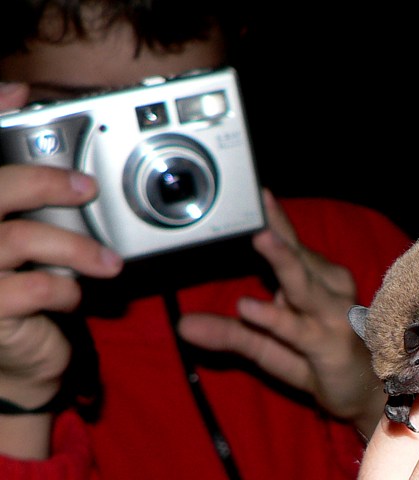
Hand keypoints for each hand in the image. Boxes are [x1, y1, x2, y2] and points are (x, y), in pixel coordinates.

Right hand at [0, 84, 122, 410]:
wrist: (11, 361)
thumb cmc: (15, 291)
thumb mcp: (22, 240)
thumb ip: (24, 193)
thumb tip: (27, 110)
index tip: (20, 93)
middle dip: (44, 182)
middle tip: (87, 188)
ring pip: (20, 239)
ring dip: (76, 249)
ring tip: (109, 264)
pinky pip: (33, 288)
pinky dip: (66, 289)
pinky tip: (73, 295)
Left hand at [178, 189, 385, 436]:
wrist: (365, 394)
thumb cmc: (317, 361)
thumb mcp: (265, 345)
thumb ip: (229, 333)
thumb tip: (182, 326)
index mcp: (315, 280)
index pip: (291, 244)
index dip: (274, 218)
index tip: (255, 191)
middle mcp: (327, 289)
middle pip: (298, 255)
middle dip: (276, 227)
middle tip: (256, 200)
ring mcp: (332, 315)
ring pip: (302, 283)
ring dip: (283, 260)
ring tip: (259, 237)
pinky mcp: (330, 343)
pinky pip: (298, 329)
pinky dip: (275, 317)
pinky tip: (250, 308)